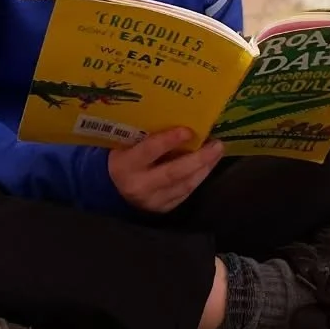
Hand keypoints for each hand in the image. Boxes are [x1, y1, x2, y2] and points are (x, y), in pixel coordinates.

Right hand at [108, 127, 222, 212]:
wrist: (112, 189)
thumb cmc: (123, 158)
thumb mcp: (126, 145)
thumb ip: (146, 136)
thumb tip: (179, 119)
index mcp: (126, 165)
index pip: (150, 150)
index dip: (170, 140)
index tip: (189, 130)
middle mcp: (140, 185)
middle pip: (174, 172)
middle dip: (199, 158)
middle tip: (217, 144)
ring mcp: (153, 200)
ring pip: (185, 184)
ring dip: (204, 167)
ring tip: (216, 152)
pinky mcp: (163, 209)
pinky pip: (186, 193)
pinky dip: (199, 178)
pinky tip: (207, 165)